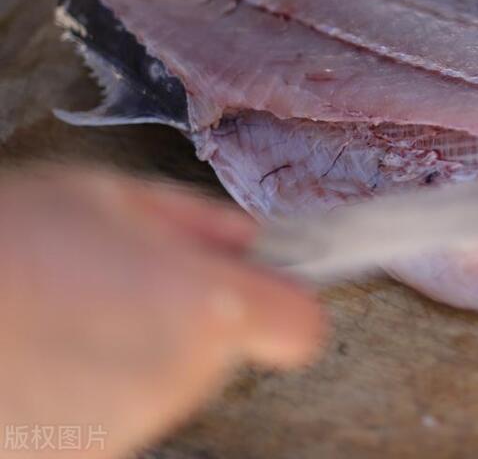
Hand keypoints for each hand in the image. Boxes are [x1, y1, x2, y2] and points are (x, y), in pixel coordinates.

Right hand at [0, 166, 322, 456]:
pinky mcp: (78, 458)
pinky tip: (38, 354)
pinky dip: (86, 392)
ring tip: (62, 316)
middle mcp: (177, 381)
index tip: (250, 285)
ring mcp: (123, 432)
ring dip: (135, 355)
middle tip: (118, 281)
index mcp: (206, 308)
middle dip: (191, 319)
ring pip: (164, 387)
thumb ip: (193, 219)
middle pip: (223, 355)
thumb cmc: (4, 239)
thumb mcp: (100, 194)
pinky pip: (108, 419)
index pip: (299, 327)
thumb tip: (244, 239)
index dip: (280, 302)